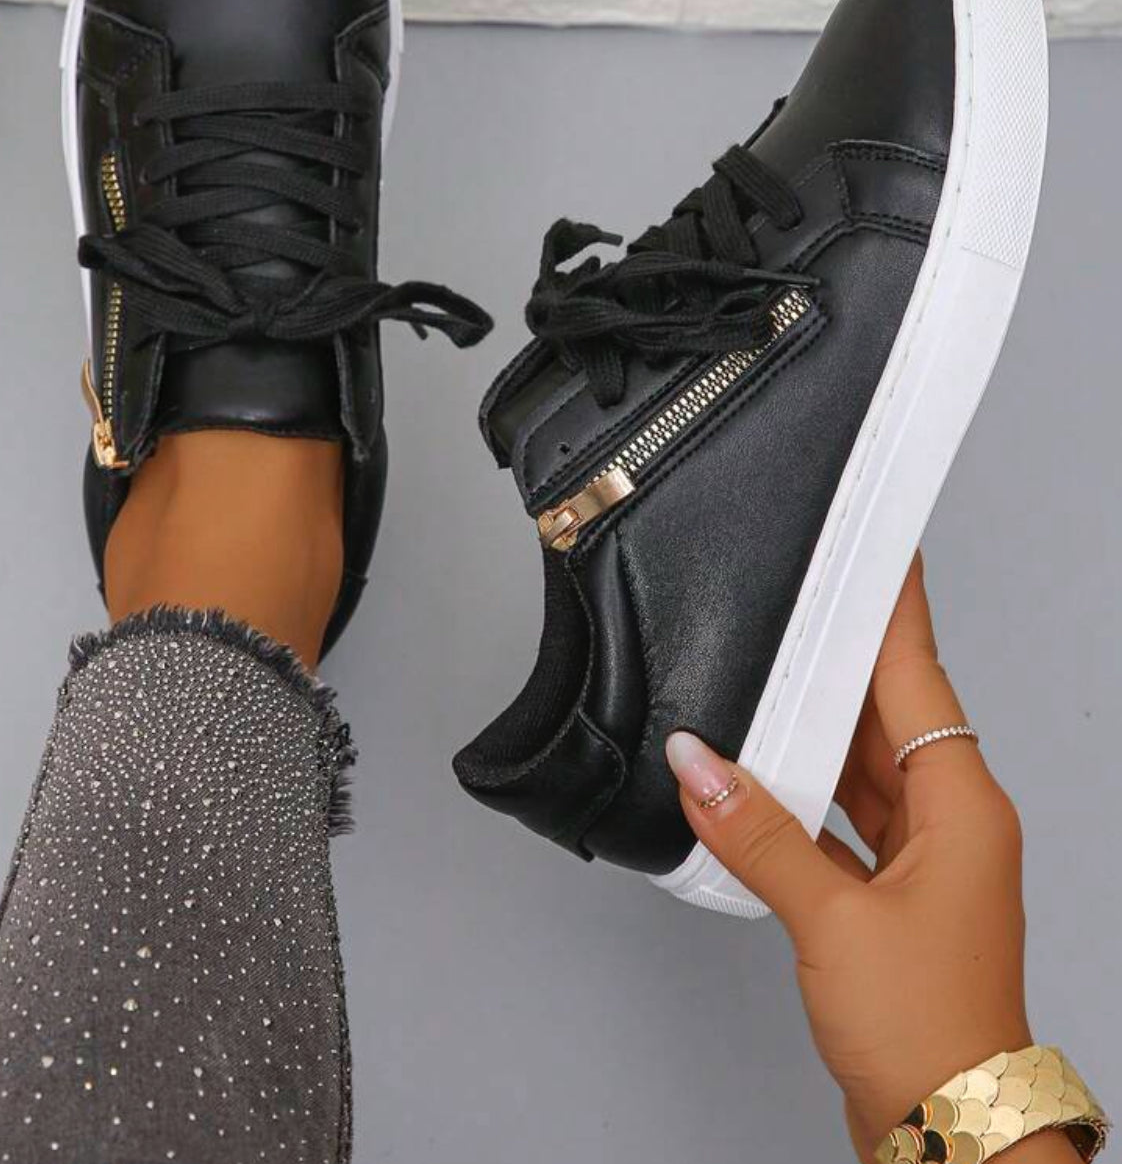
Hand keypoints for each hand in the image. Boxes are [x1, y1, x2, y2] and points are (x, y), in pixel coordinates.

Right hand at [665, 555, 1074, 1161]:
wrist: (951, 1128)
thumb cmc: (927, 1029)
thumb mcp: (831, 918)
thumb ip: (757, 835)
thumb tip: (698, 765)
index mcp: (961, 805)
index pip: (921, 676)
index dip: (894, 611)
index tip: (877, 551)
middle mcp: (952, 821)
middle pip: (889, 714)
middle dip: (838, 663)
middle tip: (795, 601)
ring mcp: (927, 860)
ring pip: (864, 766)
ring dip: (814, 734)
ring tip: (764, 679)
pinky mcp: (896, 896)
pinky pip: (846, 817)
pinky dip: (804, 797)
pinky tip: (760, 781)